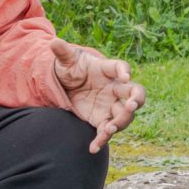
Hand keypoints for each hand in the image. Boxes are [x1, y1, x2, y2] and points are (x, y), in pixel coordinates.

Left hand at [51, 38, 146, 152]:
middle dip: (135, 99)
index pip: (121, 67)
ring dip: (120, 122)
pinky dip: (102, 140)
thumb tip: (53, 41)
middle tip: (130, 105)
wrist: (67, 85)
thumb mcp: (66, 60)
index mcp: (107, 69)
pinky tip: (93, 148)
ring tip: (108, 130)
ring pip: (125, 115)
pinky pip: (107, 130)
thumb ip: (62, 52)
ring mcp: (111, 104)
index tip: (125, 76)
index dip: (125, 71)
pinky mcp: (102, 119)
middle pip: (134, 93)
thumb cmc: (71, 67)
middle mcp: (114, 88)